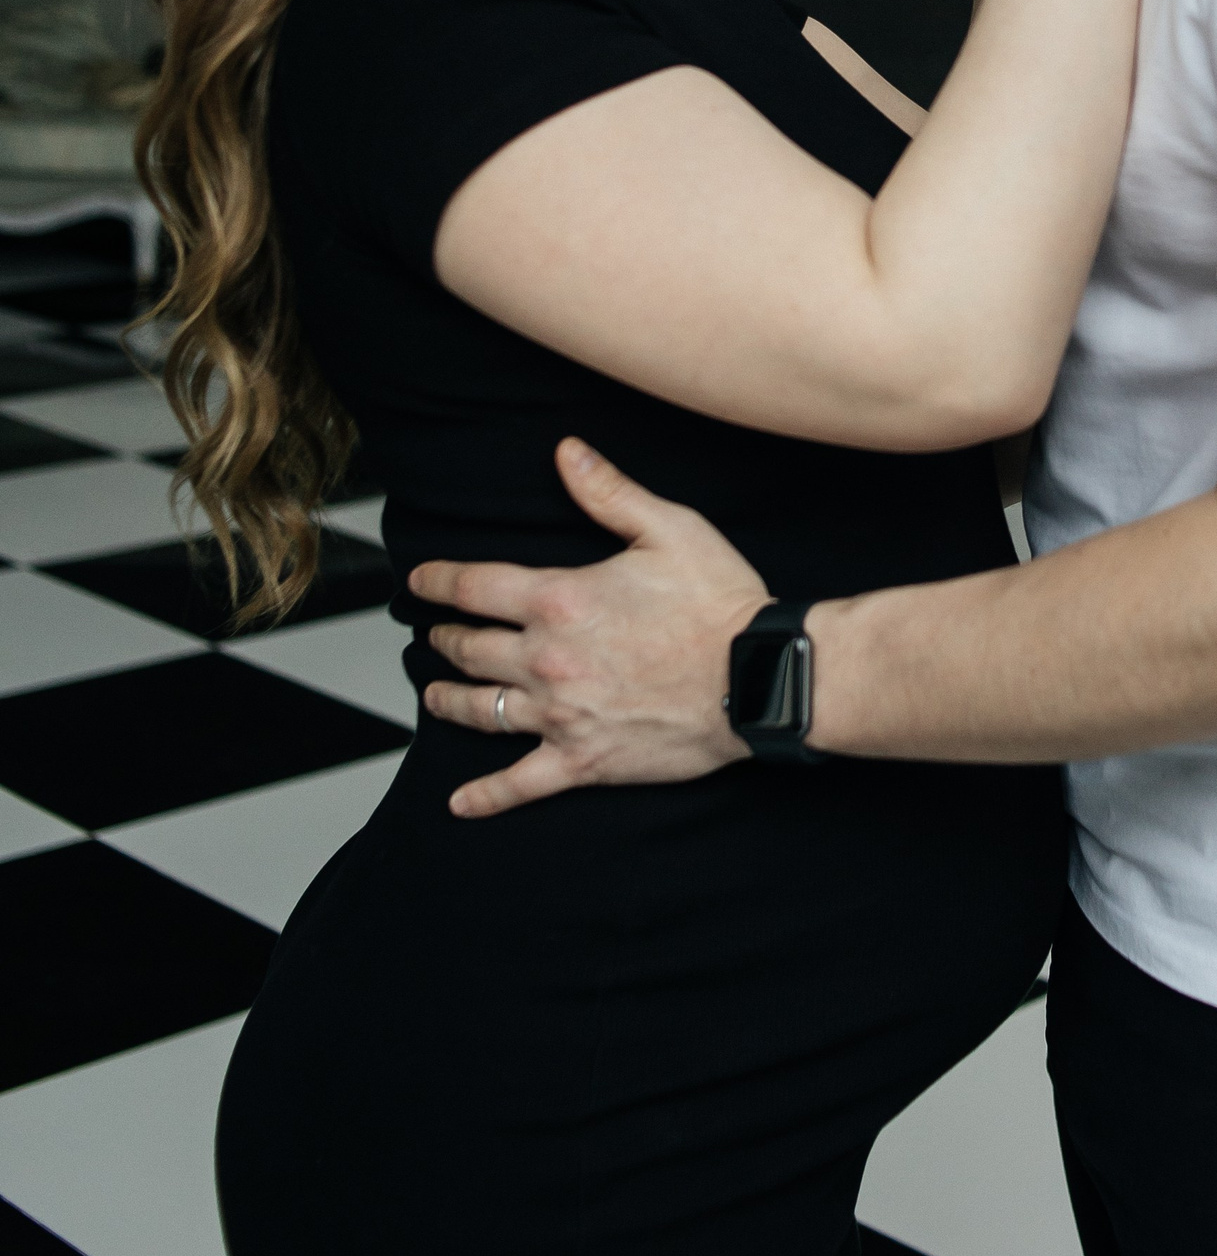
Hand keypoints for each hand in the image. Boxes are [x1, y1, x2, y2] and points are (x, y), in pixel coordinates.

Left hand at [409, 439, 764, 816]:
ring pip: (482, 710)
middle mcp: (547, 659)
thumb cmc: (719, 604)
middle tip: (434, 637)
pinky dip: (486, 796)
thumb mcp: (669, 528)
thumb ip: (608, 491)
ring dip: (450, 700)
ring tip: (436, 694)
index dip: (438, 582)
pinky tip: (461, 802)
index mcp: (560, 600)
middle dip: (445, 640)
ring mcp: (561, 714)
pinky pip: (520, 784)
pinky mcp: (583, 759)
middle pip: (469, 649)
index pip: (475, 587)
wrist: (758, 678)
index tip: (420, 582)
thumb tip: (566, 452)